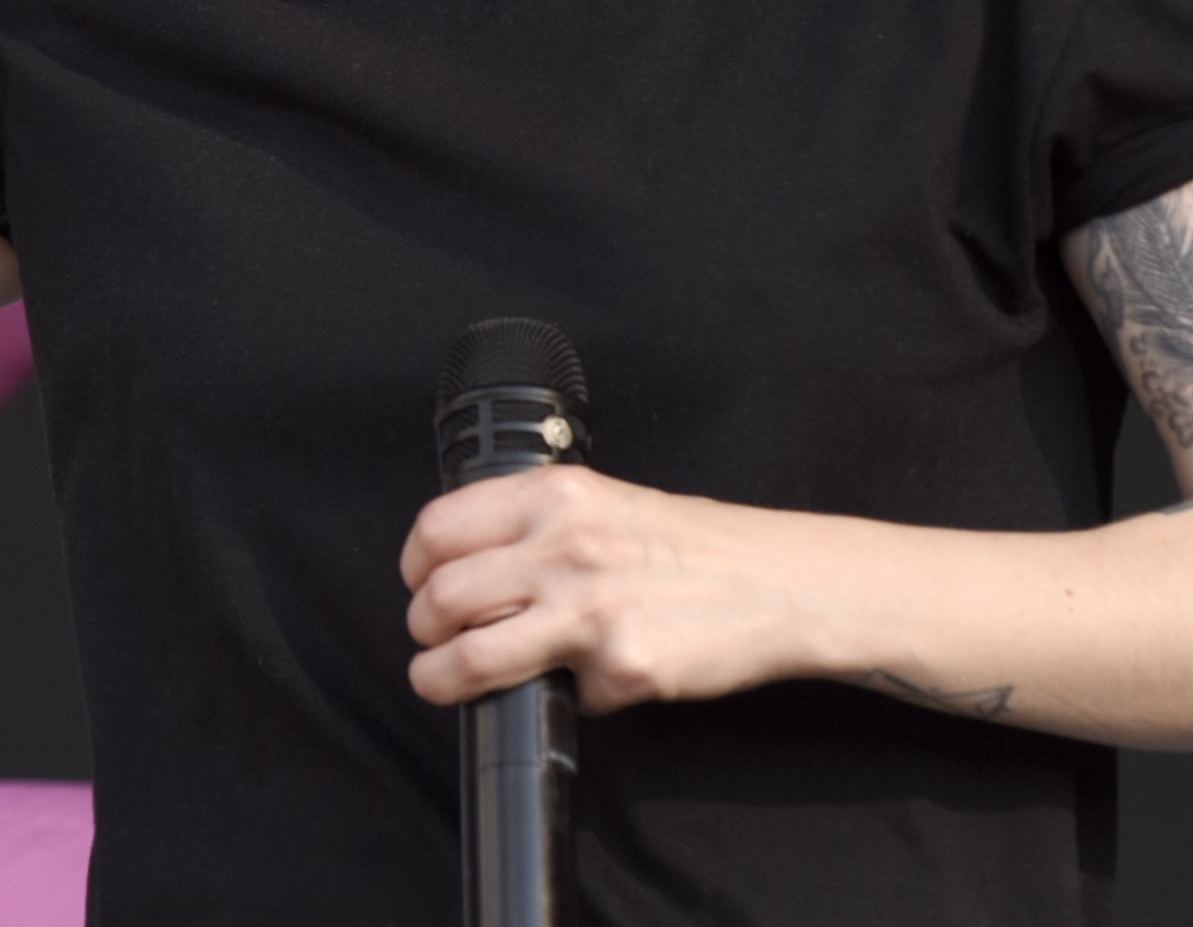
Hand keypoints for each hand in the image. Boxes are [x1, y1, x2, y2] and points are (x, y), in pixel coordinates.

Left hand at [400, 465, 847, 714]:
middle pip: (440, 596)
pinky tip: (585, 681)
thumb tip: (468, 563)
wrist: (778, 583)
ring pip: (467, 656)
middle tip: (433, 640)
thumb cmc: (695, 546)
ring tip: (444, 681)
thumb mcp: (606, 502)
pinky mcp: (617, 669)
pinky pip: (553, 695)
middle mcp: (564, 545)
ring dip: (441, 678)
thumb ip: (537, 524)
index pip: (438, 527)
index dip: (414, 567)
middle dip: (423, 629)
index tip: (418, 584)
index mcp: (556, 495)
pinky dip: (560, 696)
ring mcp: (589, 610)